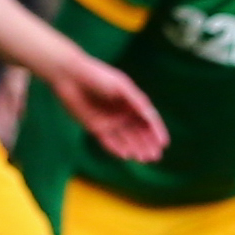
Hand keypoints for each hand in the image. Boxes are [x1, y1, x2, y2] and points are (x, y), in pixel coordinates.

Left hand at [52, 52, 169, 165]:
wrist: (70, 76)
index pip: (149, 119)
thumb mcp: (122, 86)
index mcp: (132, 100)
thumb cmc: (98, 76)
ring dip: (136, 148)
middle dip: (148, 144)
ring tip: (144, 158)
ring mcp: (110, 121)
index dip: (157, 131)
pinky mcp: (95, 127)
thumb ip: (137, 101)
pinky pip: (109, 142)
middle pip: (139, 132)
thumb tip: (151, 116)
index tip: (164, 143)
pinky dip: (117, 149)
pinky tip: (126, 155)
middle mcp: (123, 112)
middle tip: (155, 157)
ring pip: (126, 139)